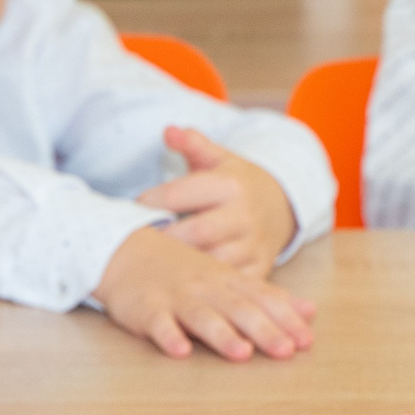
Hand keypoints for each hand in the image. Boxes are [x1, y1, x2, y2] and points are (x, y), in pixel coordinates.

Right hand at [94, 228, 316, 360]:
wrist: (125, 248)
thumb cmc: (184, 270)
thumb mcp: (228, 278)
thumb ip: (268, 296)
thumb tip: (310, 312)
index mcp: (228, 281)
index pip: (262, 299)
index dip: (285, 319)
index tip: (307, 340)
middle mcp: (205, 287)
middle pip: (238, 308)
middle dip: (263, 330)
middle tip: (287, 351)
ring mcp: (175, 296)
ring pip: (201, 315)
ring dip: (222, 334)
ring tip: (241, 354)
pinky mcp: (146, 307)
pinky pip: (157, 323)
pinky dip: (168, 335)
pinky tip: (180, 351)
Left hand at [138, 128, 298, 275]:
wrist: (281, 205)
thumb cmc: (236, 181)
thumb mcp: (217, 157)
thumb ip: (192, 143)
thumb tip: (168, 131)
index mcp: (230, 185)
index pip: (178, 194)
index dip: (149, 202)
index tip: (133, 208)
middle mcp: (244, 216)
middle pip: (195, 233)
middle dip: (165, 239)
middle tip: (138, 243)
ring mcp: (253, 245)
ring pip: (212, 262)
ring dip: (182, 265)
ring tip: (156, 264)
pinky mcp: (260, 269)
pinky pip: (228, 283)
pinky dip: (205, 284)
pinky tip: (182, 281)